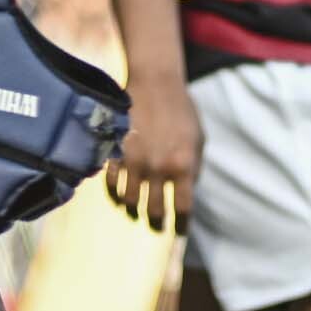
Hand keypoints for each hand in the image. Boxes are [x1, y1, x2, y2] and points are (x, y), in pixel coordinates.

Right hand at [106, 78, 203, 232]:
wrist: (155, 80)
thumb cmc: (181, 109)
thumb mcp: (198, 139)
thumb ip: (194, 168)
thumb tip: (185, 193)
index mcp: (184, 165)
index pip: (183, 209)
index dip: (181, 224)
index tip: (179, 230)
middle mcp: (159, 168)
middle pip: (155, 211)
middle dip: (156, 221)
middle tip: (155, 223)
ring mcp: (135, 160)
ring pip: (130, 202)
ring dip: (133, 209)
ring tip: (135, 209)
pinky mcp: (116, 151)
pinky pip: (111, 183)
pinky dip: (114, 192)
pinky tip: (119, 192)